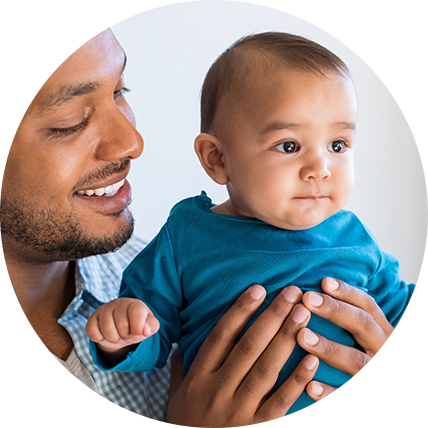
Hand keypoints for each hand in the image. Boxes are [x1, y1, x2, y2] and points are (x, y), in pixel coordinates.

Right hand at [85, 298, 158, 362]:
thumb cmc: (136, 325)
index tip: (137, 336)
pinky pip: (92, 332)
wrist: (121, 328)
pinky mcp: (92, 317)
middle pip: (121, 324)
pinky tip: (105, 334)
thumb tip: (145, 330)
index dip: (137, 327)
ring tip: (117, 335)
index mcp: (135, 304)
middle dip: (125, 335)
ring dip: (113, 338)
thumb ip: (152, 326)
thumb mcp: (148, 326)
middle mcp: (119, 303)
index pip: (136, 312)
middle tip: (126, 334)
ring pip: (106, 329)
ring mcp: (104, 309)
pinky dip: (99, 338)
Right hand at [165, 285, 318, 427]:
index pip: (221, 335)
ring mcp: (238, 410)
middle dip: (272, 315)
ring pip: (266, 367)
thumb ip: (177, 370)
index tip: (258, 289)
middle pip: (249, 345)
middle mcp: (218, 389)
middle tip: (292, 292)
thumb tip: (176, 346)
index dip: (240, 310)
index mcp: (198, 378)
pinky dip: (297, 380)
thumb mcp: (174, 399)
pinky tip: (312, 359)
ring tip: (304, 314)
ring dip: (287, 338)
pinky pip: (281, 401)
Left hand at [299, 278, 422, 427]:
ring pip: (357, 361)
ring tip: (301, 336)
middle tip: (307, 298)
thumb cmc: (381, 379)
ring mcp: (389, 382)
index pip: (369, 307)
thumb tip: (320, 299)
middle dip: (334, 309)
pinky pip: (355, 401)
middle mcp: (390, 355)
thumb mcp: (376, 351)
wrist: (409, 425)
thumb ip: (356, 329)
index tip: (323, 280)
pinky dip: (332, 395)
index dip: (347, 292)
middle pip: (363, 326)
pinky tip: (309, 387)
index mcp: (386, 337)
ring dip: (327, 347)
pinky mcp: (384, 410)